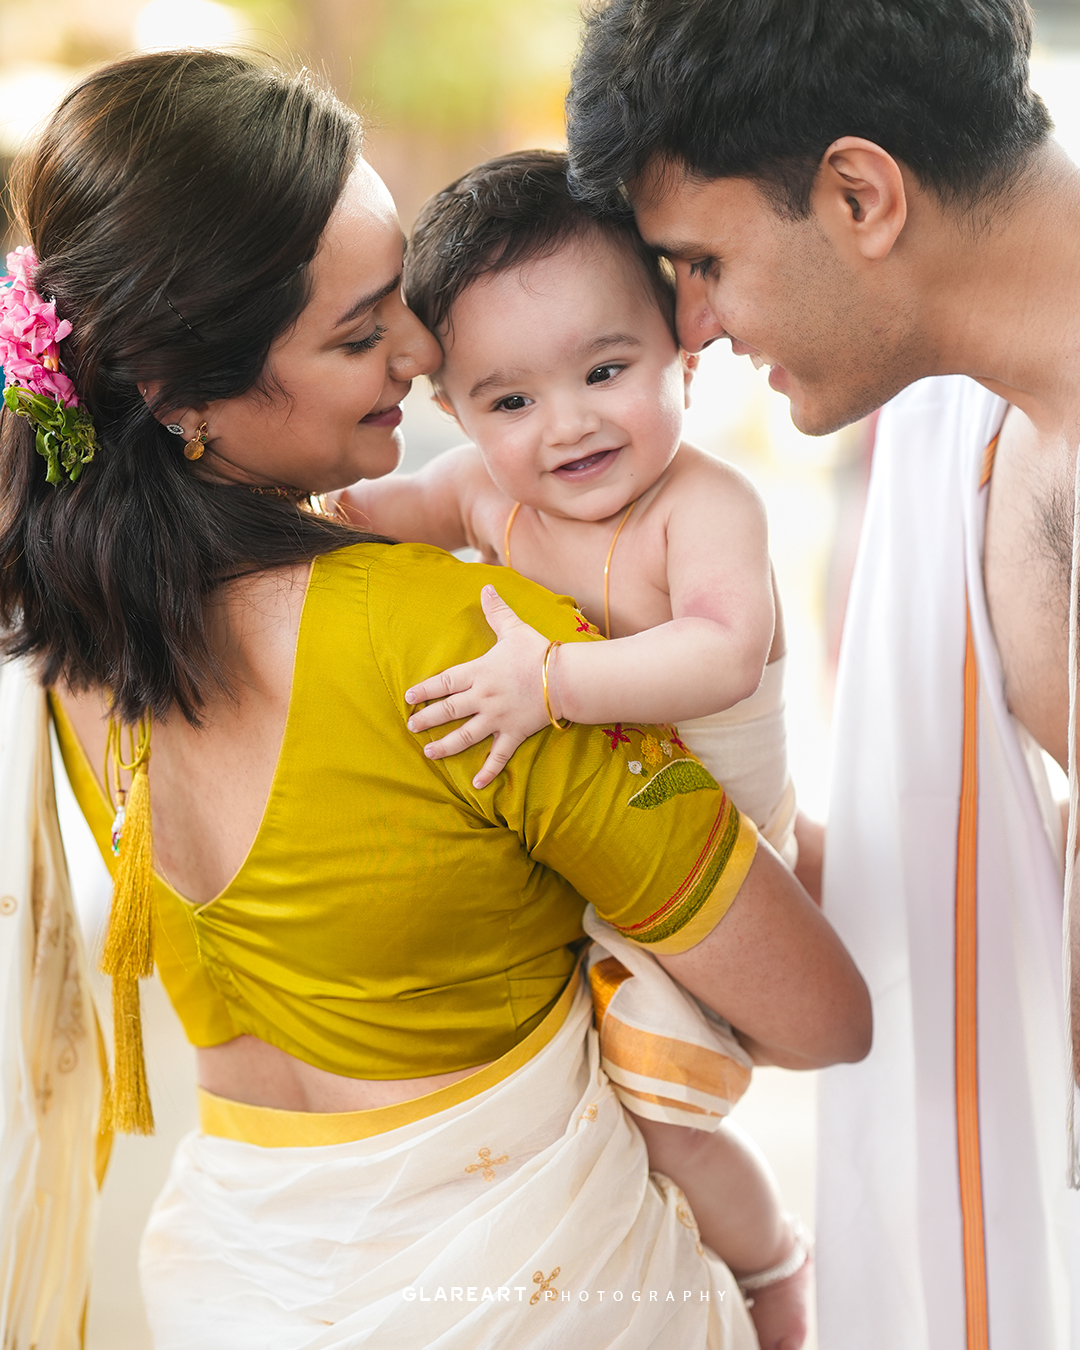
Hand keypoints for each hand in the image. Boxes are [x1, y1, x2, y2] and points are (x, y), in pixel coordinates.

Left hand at [404, 585, 554, 788]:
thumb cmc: (539, 652)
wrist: (565, 678)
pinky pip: (498, 755)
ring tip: (429, 752)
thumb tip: (487, 586)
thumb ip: (497, 611)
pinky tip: (476, 783)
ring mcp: (497, 718)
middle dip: (427, 719)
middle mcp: (483, 698)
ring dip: (445, 746)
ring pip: (465, 735)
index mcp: (479, 672)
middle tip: (411, 726)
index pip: (444, 682)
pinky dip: (488, 770)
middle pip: (448, 710)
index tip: (409, 697)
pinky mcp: (514, 733)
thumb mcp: (514, 629)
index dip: (425, 690)